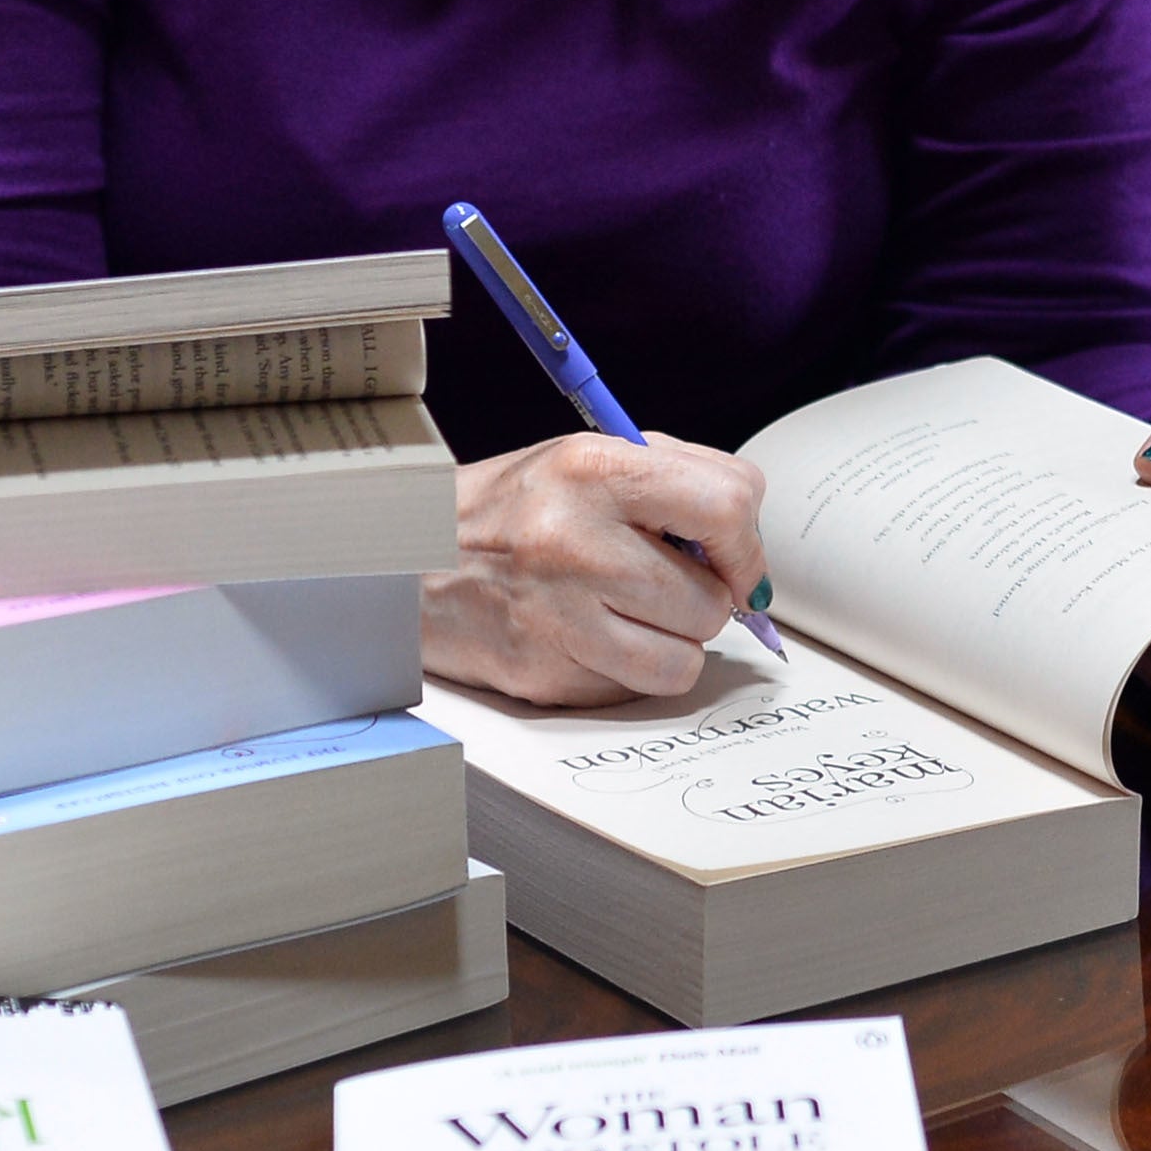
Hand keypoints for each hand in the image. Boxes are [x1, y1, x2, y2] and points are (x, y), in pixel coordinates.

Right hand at [421, 430, 768, 706]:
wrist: (404, 564)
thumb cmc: (511, 510)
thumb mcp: (584, 461)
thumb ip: (674, 483)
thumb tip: (746, 547)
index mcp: (592, 470)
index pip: (726, 504)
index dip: (745, 541)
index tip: (732, 555)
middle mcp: (574, 541)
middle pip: (712, 598)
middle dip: (706, 598)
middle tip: (667, 584)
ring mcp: (557, 615)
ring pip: (686, 657)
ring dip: (675, 641)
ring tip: (633, 612)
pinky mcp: (543, 674)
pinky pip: (638, 690)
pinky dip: (633, 671)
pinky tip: (595, 638)